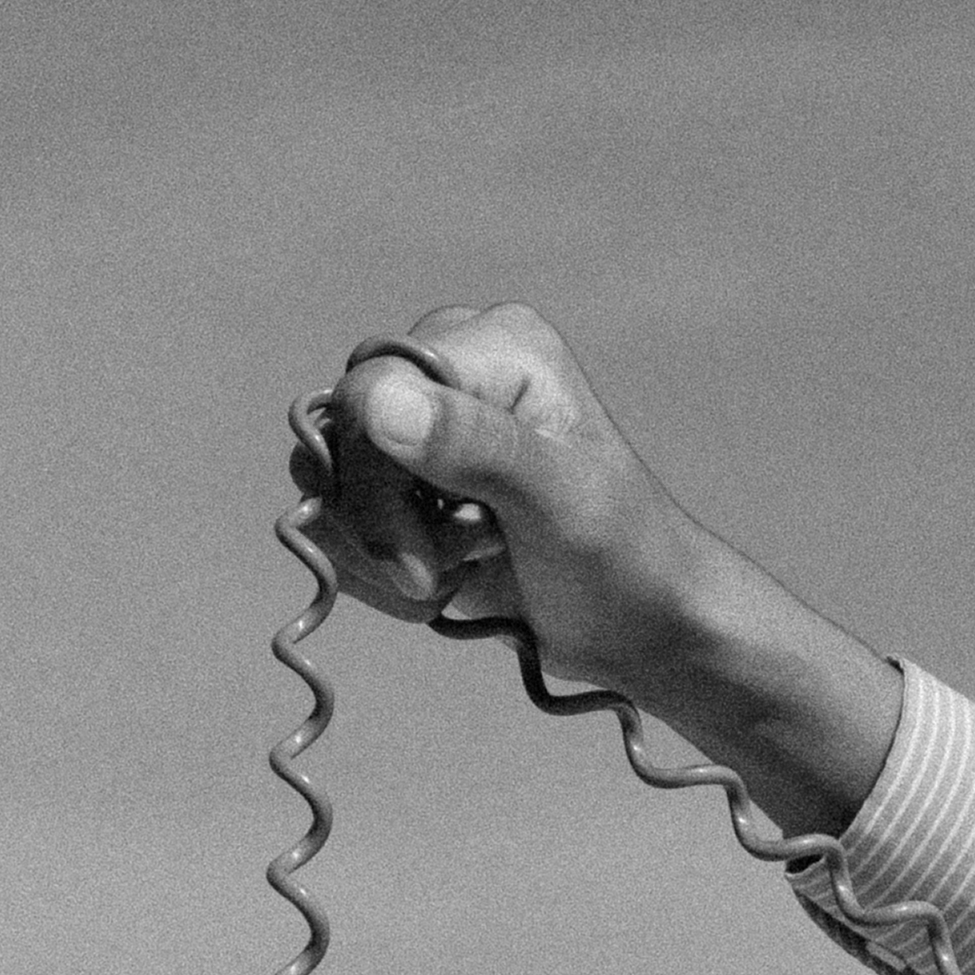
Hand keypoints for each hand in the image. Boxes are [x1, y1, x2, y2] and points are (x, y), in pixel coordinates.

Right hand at [291, 303, 901, 838]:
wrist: (641, 627)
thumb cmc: (622, 559)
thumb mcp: (555, 500)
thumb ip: (472, 443)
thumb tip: (374, 400)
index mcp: (492, 347)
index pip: (370, 391)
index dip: (374, 483)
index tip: (419, 564)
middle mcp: (451, 374)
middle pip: (344, 441)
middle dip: (380, 527)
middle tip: (438, 580)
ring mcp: (426, 431)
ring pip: (334, 487)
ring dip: (380, 554)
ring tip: (450, 579)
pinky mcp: (412, 486)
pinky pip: (344, 522)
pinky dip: (377, 569)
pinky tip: (439, 583)